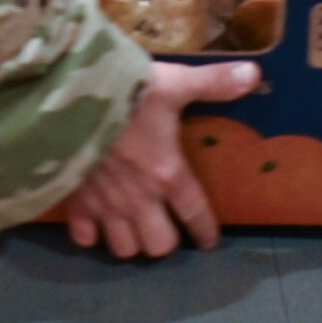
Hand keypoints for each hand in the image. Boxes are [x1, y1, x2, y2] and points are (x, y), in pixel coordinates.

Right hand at [66, 60, 259, 257]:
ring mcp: (104, 205)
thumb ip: (213, 83)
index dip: (205, 232)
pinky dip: (91, 234)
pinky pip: (84, 237)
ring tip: (133, 224)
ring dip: (131, 240)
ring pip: (124, 248)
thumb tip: (255, 74)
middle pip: (159, 245)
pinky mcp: (74, 202)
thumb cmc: (125, 91)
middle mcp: (139, 198)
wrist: (66, 97)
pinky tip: (95, 221)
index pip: (195, 214)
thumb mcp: (174, 81)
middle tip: (165, 223)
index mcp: (167, 173)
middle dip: (165, 240)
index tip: (209, 242)